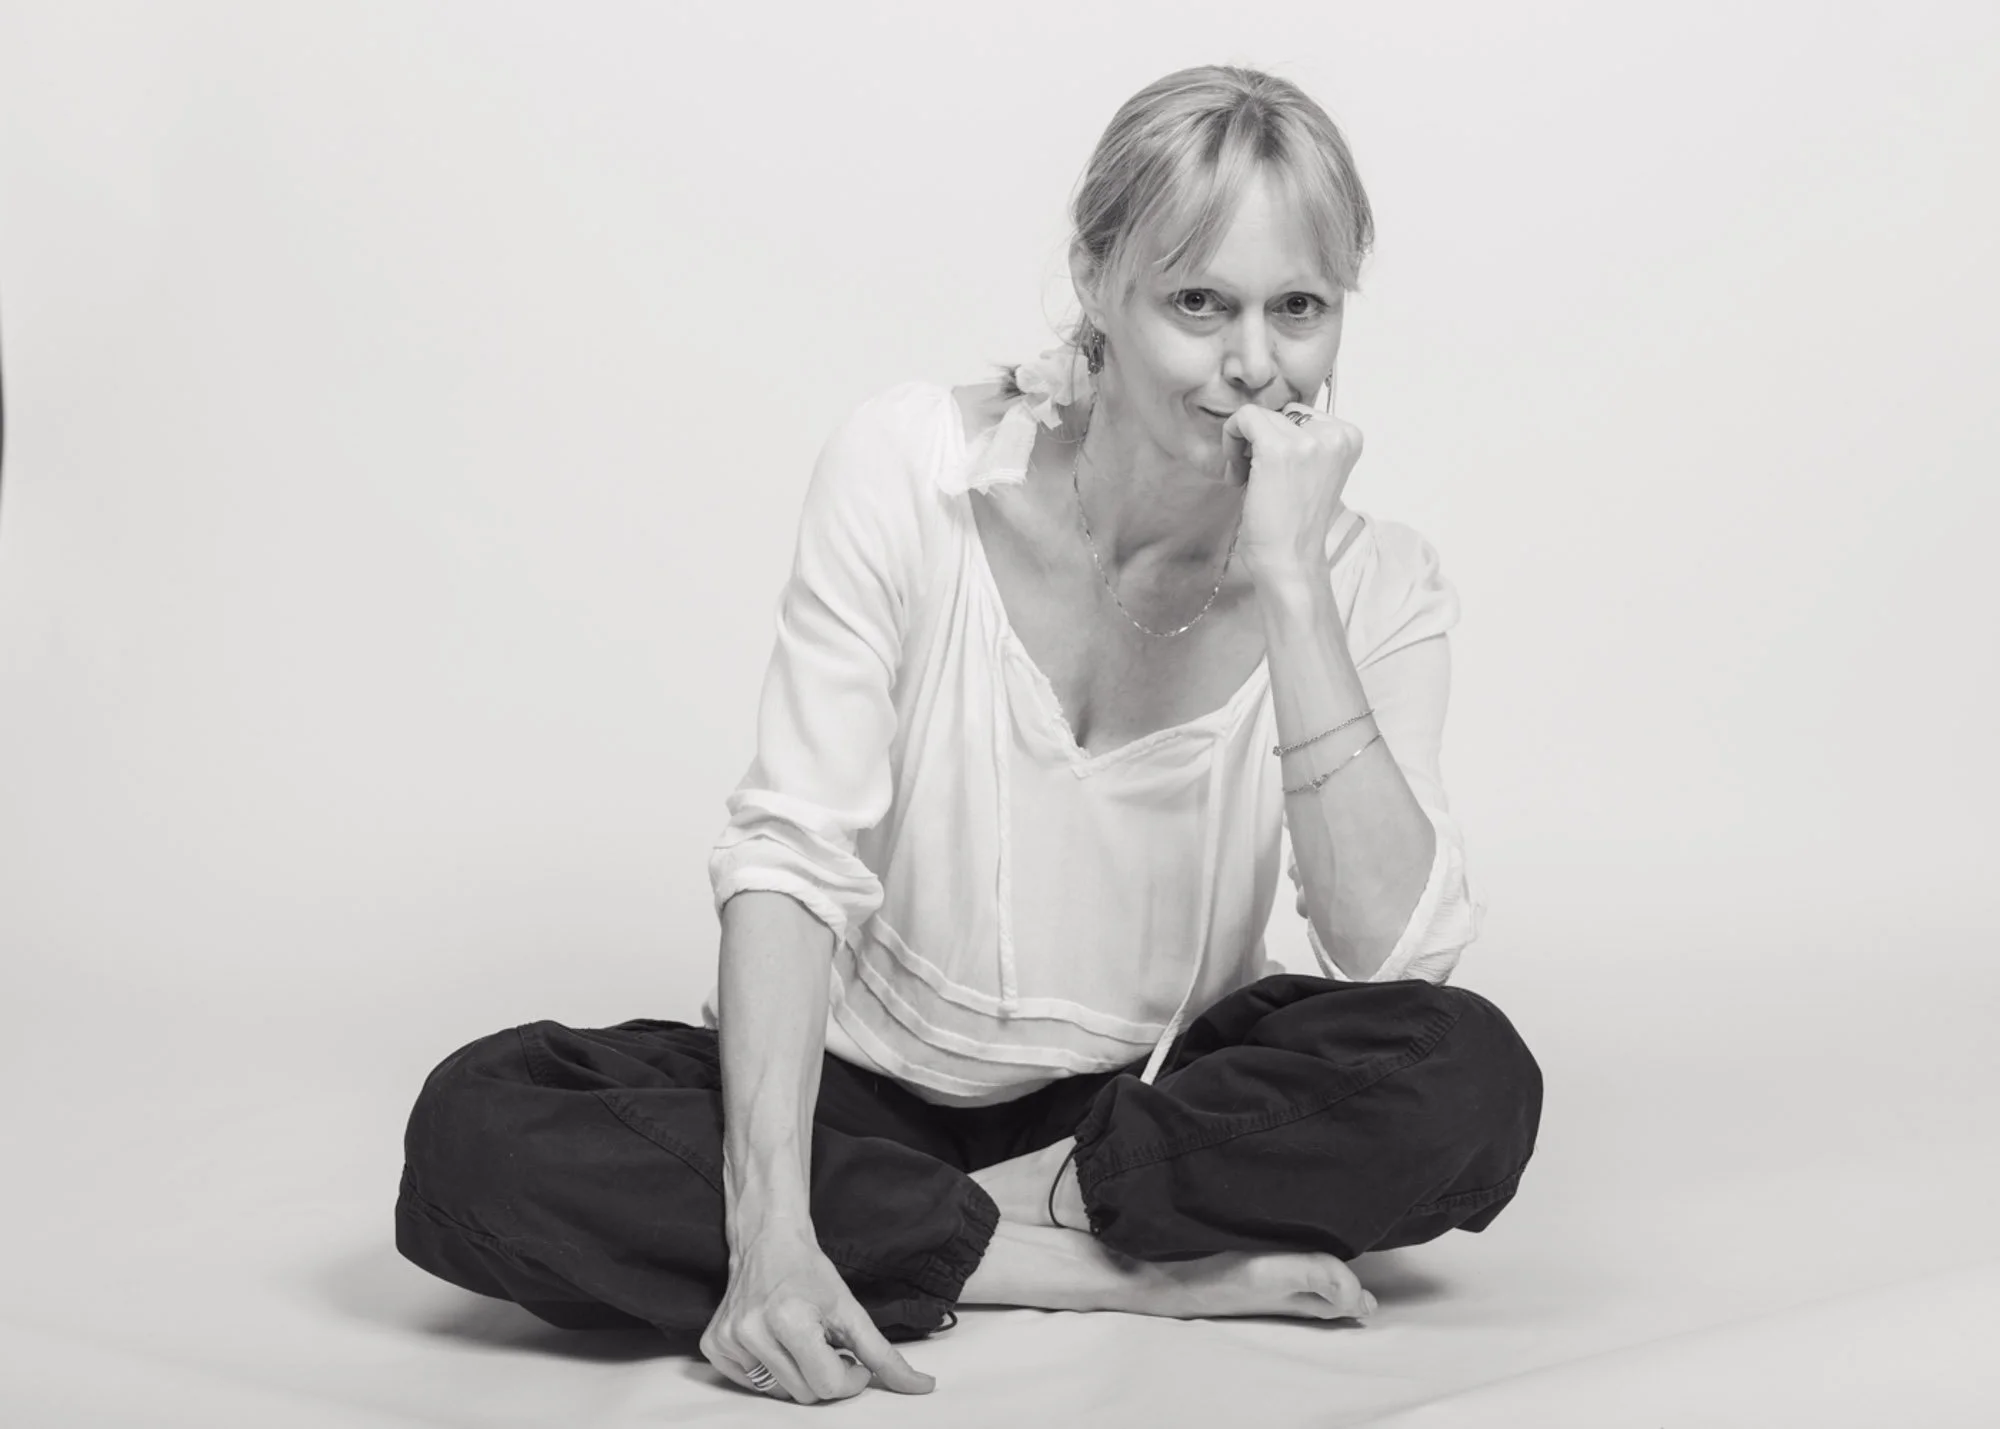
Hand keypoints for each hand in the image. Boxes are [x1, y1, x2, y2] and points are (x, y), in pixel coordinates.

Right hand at [700, 1228, 936, 1404]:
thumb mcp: (851, 1310)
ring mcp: (728, 1340)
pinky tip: (773, 1342)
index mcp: (789, 1319)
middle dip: (823, 1375)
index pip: (828, 1386)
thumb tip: (922, 1387)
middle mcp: (753, 1331)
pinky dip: (771, 1371)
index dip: (850, 1378)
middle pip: (804, 1395)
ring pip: (779, 1394)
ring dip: (798, 1375)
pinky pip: (752, 1385)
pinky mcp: (713, 1346)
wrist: (766, 1241)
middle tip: (824, 1343)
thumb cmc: (810, 1273)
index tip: (852, 1360)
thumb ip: (885, 1355)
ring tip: (799, 1340)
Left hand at [1221, 401, 1362, 582]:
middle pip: (1281, 413)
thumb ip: (1306, 441)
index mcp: (1349, 438)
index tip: (1274, 471)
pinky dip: (1231, 439)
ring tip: (1248, 479)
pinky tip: (1236, 474)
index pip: (1301, 414)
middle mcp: (1335, 435)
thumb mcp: (1313, 471)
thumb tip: (1272, 413)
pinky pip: (1244, 417)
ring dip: (1245, 444)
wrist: (1291, 561)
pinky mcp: (1278, 449)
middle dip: (1262, 441)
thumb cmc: (1294, 523)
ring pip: (1260, 415)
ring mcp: (1309, 441)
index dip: (1280, 440)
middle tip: (1258, 477)